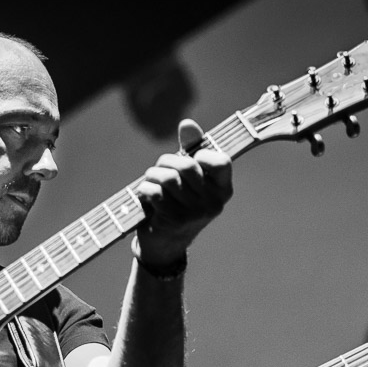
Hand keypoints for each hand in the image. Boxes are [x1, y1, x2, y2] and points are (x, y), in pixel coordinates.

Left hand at [133, 119, 232, 268]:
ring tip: (148, 181)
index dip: (201, 155)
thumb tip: (187, 123)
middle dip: (165, 162)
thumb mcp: (188, 177)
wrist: (166, 243)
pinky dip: (144, 190)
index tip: (189, 161)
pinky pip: (154, 192)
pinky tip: (144, 195)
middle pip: (187, 165)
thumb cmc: (178, 201)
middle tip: (158, 170)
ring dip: (152, 175)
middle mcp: (214, 203)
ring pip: (168, 178)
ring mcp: (195, 213)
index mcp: (224, 190)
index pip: (221, 161)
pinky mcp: (175, 220)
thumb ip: (191, 148)